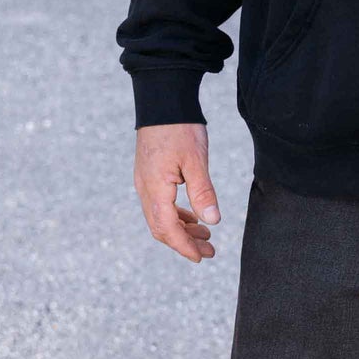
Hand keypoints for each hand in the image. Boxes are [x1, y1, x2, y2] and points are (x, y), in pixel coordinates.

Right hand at [133, 123, 219, 262]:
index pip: (167, 228)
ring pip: (160, 218)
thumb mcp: (196, 160)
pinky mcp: (150, 176)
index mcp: (155, 188)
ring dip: (182, 230)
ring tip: (206, 236)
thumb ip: (203, 191)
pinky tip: (193, 218)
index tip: (202, 257)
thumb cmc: (180, 128)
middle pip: (161, 228)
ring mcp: (145, 182)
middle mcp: (145, 189)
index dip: (184, 246)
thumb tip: (213, 221)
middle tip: (209, 251)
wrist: (162, 102)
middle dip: (184, 243)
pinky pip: (160, 205)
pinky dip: (176, 216)